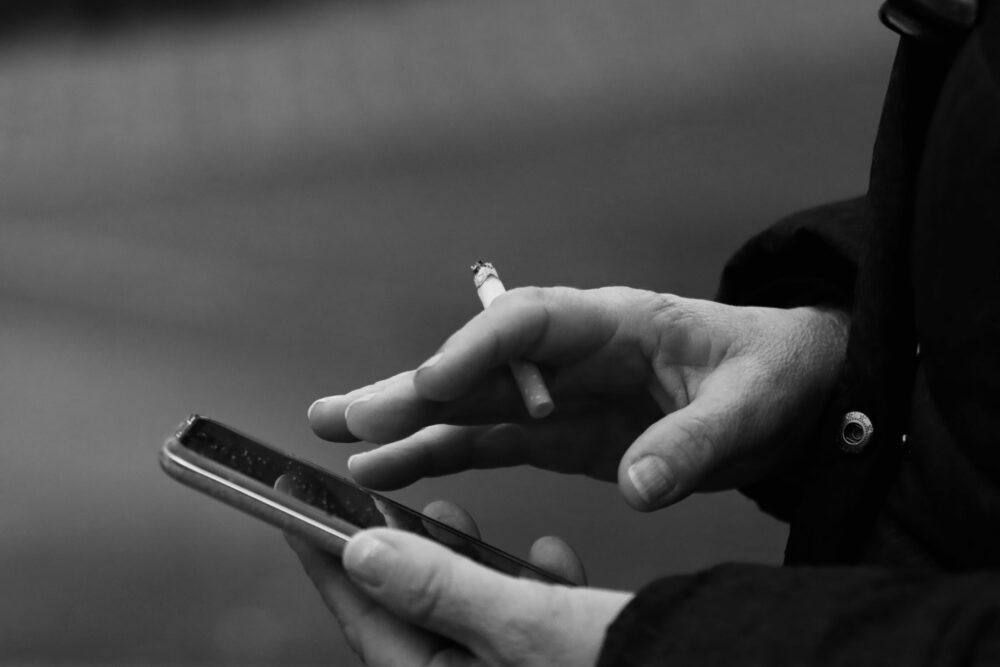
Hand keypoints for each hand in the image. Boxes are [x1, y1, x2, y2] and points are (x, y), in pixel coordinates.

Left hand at [286, 500, 631, 666]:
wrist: (709, 664)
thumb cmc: (619, 665)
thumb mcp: (520, 624)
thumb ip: (439, 588)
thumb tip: (365, 553)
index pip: (366, 621)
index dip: (328, 561)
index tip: (299, 511)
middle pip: (413, 612)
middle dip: (402, 553)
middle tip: (385, 503)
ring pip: (466, 609)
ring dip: (462, 562)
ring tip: (454, 516)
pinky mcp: (554, 661)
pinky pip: (522, 618)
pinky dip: (529, 584)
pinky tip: (551, 556)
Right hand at [309, 287, 847, 509]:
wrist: (788, 391)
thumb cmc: (770, 375)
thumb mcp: (750, 405)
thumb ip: (695, 442)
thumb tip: (637, 485)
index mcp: (613, 321)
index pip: (530, 323)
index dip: (476, 349)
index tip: (430, 383)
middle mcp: (569, 354)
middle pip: (478, 364)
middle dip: (412, 388)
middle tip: (343, 416)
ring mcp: (557, 393)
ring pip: (467, 404)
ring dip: (403, 421)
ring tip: (335, 438)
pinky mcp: (558, 433)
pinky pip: (488, 442)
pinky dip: (438, 455)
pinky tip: (386, 470)